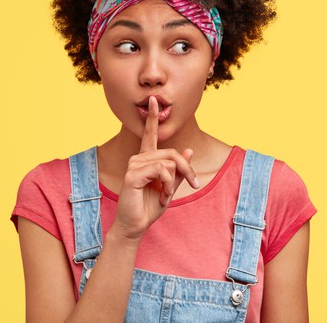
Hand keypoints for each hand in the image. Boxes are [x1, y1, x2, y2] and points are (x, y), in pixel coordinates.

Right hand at [112, 96, 198, 240]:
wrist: (136, 225)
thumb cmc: (151, 206)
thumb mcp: (171, 187)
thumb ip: (180, 170)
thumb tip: (189, 150)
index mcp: (147, 159)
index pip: (150, 134)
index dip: (153, 117)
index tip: (154, 100)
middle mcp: (138, 158)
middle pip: (173, 153)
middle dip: (187, 169)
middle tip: (193, 183)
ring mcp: (134, 165)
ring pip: (169, 162)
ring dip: (174, 181)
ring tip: (168, 195)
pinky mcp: (133, 174)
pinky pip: (161, 170)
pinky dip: (168, 184)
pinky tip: (163, 195)